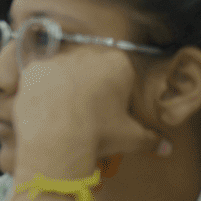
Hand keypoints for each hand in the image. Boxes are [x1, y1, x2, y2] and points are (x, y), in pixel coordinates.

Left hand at [9, 47, 160, 172]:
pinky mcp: (34, 68)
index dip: (115, 91)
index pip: (120, 72)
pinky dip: (41, 88)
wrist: (56, 138)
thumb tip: (166, 147)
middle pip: (91, 66)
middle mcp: (88, 53)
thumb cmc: (95, 134)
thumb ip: (150, 138)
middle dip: (89, 84)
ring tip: (63, 109)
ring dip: (65, 84)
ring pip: (65, 69)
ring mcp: (59, 58)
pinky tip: (44, 105)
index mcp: (118, 63)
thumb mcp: (129, 137)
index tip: (108, 107)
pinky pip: (40, 75)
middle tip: (84, 109)